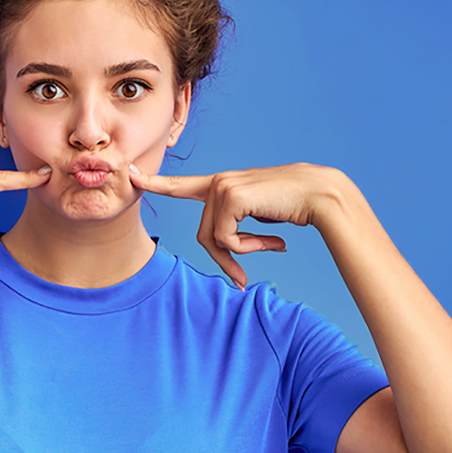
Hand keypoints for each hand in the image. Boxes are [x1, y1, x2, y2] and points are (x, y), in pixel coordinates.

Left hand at [128, 161, 334, 289]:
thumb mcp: (257, 216)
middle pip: (204, 235)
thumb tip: (225, 249)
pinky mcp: (230, 197)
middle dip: (225, 260)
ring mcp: (222, 187)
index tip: (131, 173)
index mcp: (222, 184)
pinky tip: (276, 240)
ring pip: (215, 240)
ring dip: (242, 253)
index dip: (156, 183)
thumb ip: (236, 226)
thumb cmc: (293, 205)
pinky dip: (250, 248)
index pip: (183, 185)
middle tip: (241, 278)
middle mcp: (218, 182)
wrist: (321, 195)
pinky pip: (227, 239)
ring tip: (273, 245)